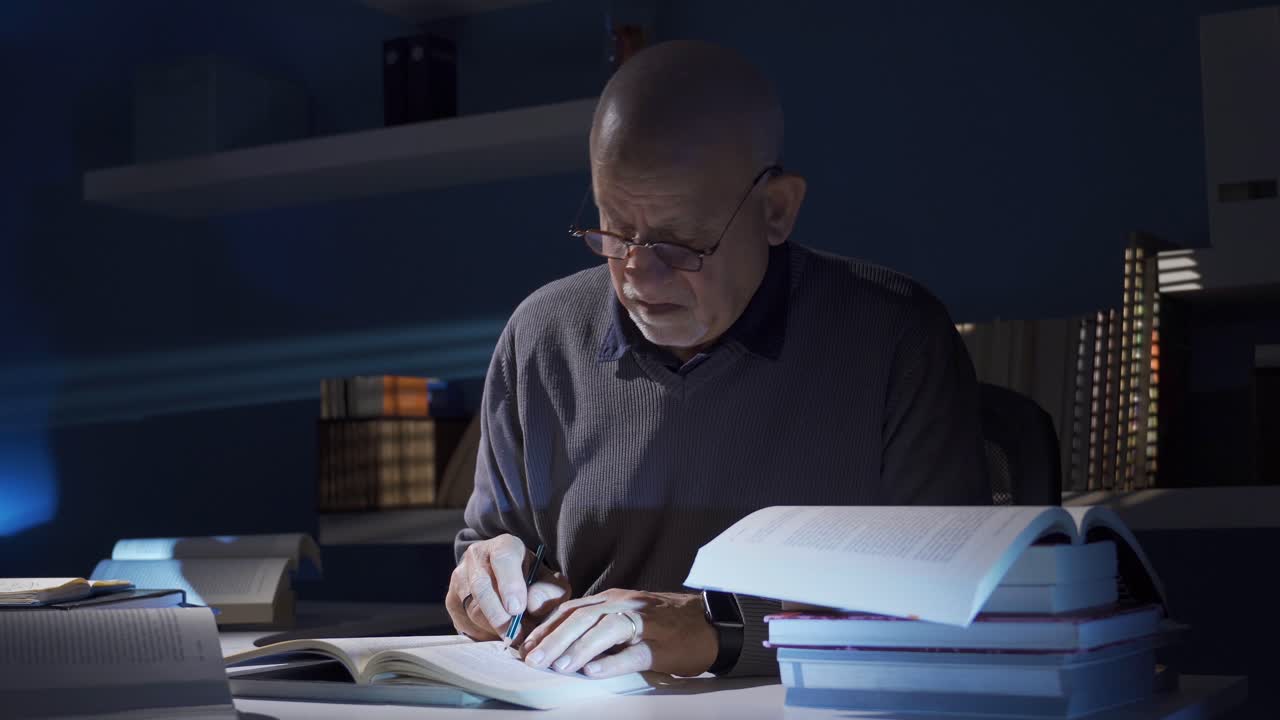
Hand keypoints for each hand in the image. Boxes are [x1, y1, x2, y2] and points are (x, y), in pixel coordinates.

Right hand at [445, 534, 570, 643]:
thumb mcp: (549, 582)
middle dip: (499, 616)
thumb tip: (532, 606)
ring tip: (512, 638)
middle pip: (482, 587)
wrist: (508, 580)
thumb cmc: (534, 582)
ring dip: (492, 628)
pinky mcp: (451, 599)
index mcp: (504, 546)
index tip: (518, 609)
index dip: (510, 585)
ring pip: (471, 608)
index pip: (503, 559)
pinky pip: (463, 622)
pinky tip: (497, 636)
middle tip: (516, 636)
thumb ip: (548, 591)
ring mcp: (460, 577)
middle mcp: (476, 557)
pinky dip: (481, 634)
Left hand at [519, 589, 716, 678]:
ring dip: (577, 649)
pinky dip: (611, 662)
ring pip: (604, 631)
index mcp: (612, 600)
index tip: (525, 646)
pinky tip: (592, 672)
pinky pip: (632, 653)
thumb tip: (562, 643)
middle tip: (531, 660)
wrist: (710, 624)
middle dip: (553, 639)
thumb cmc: (666, 624)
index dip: (546, 628)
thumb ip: (599, 624)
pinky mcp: (661, 645)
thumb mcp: (628, 617)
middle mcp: (624, 606)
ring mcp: (643, 624)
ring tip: (558, 667)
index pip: (571, 610)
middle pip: (581, 618)